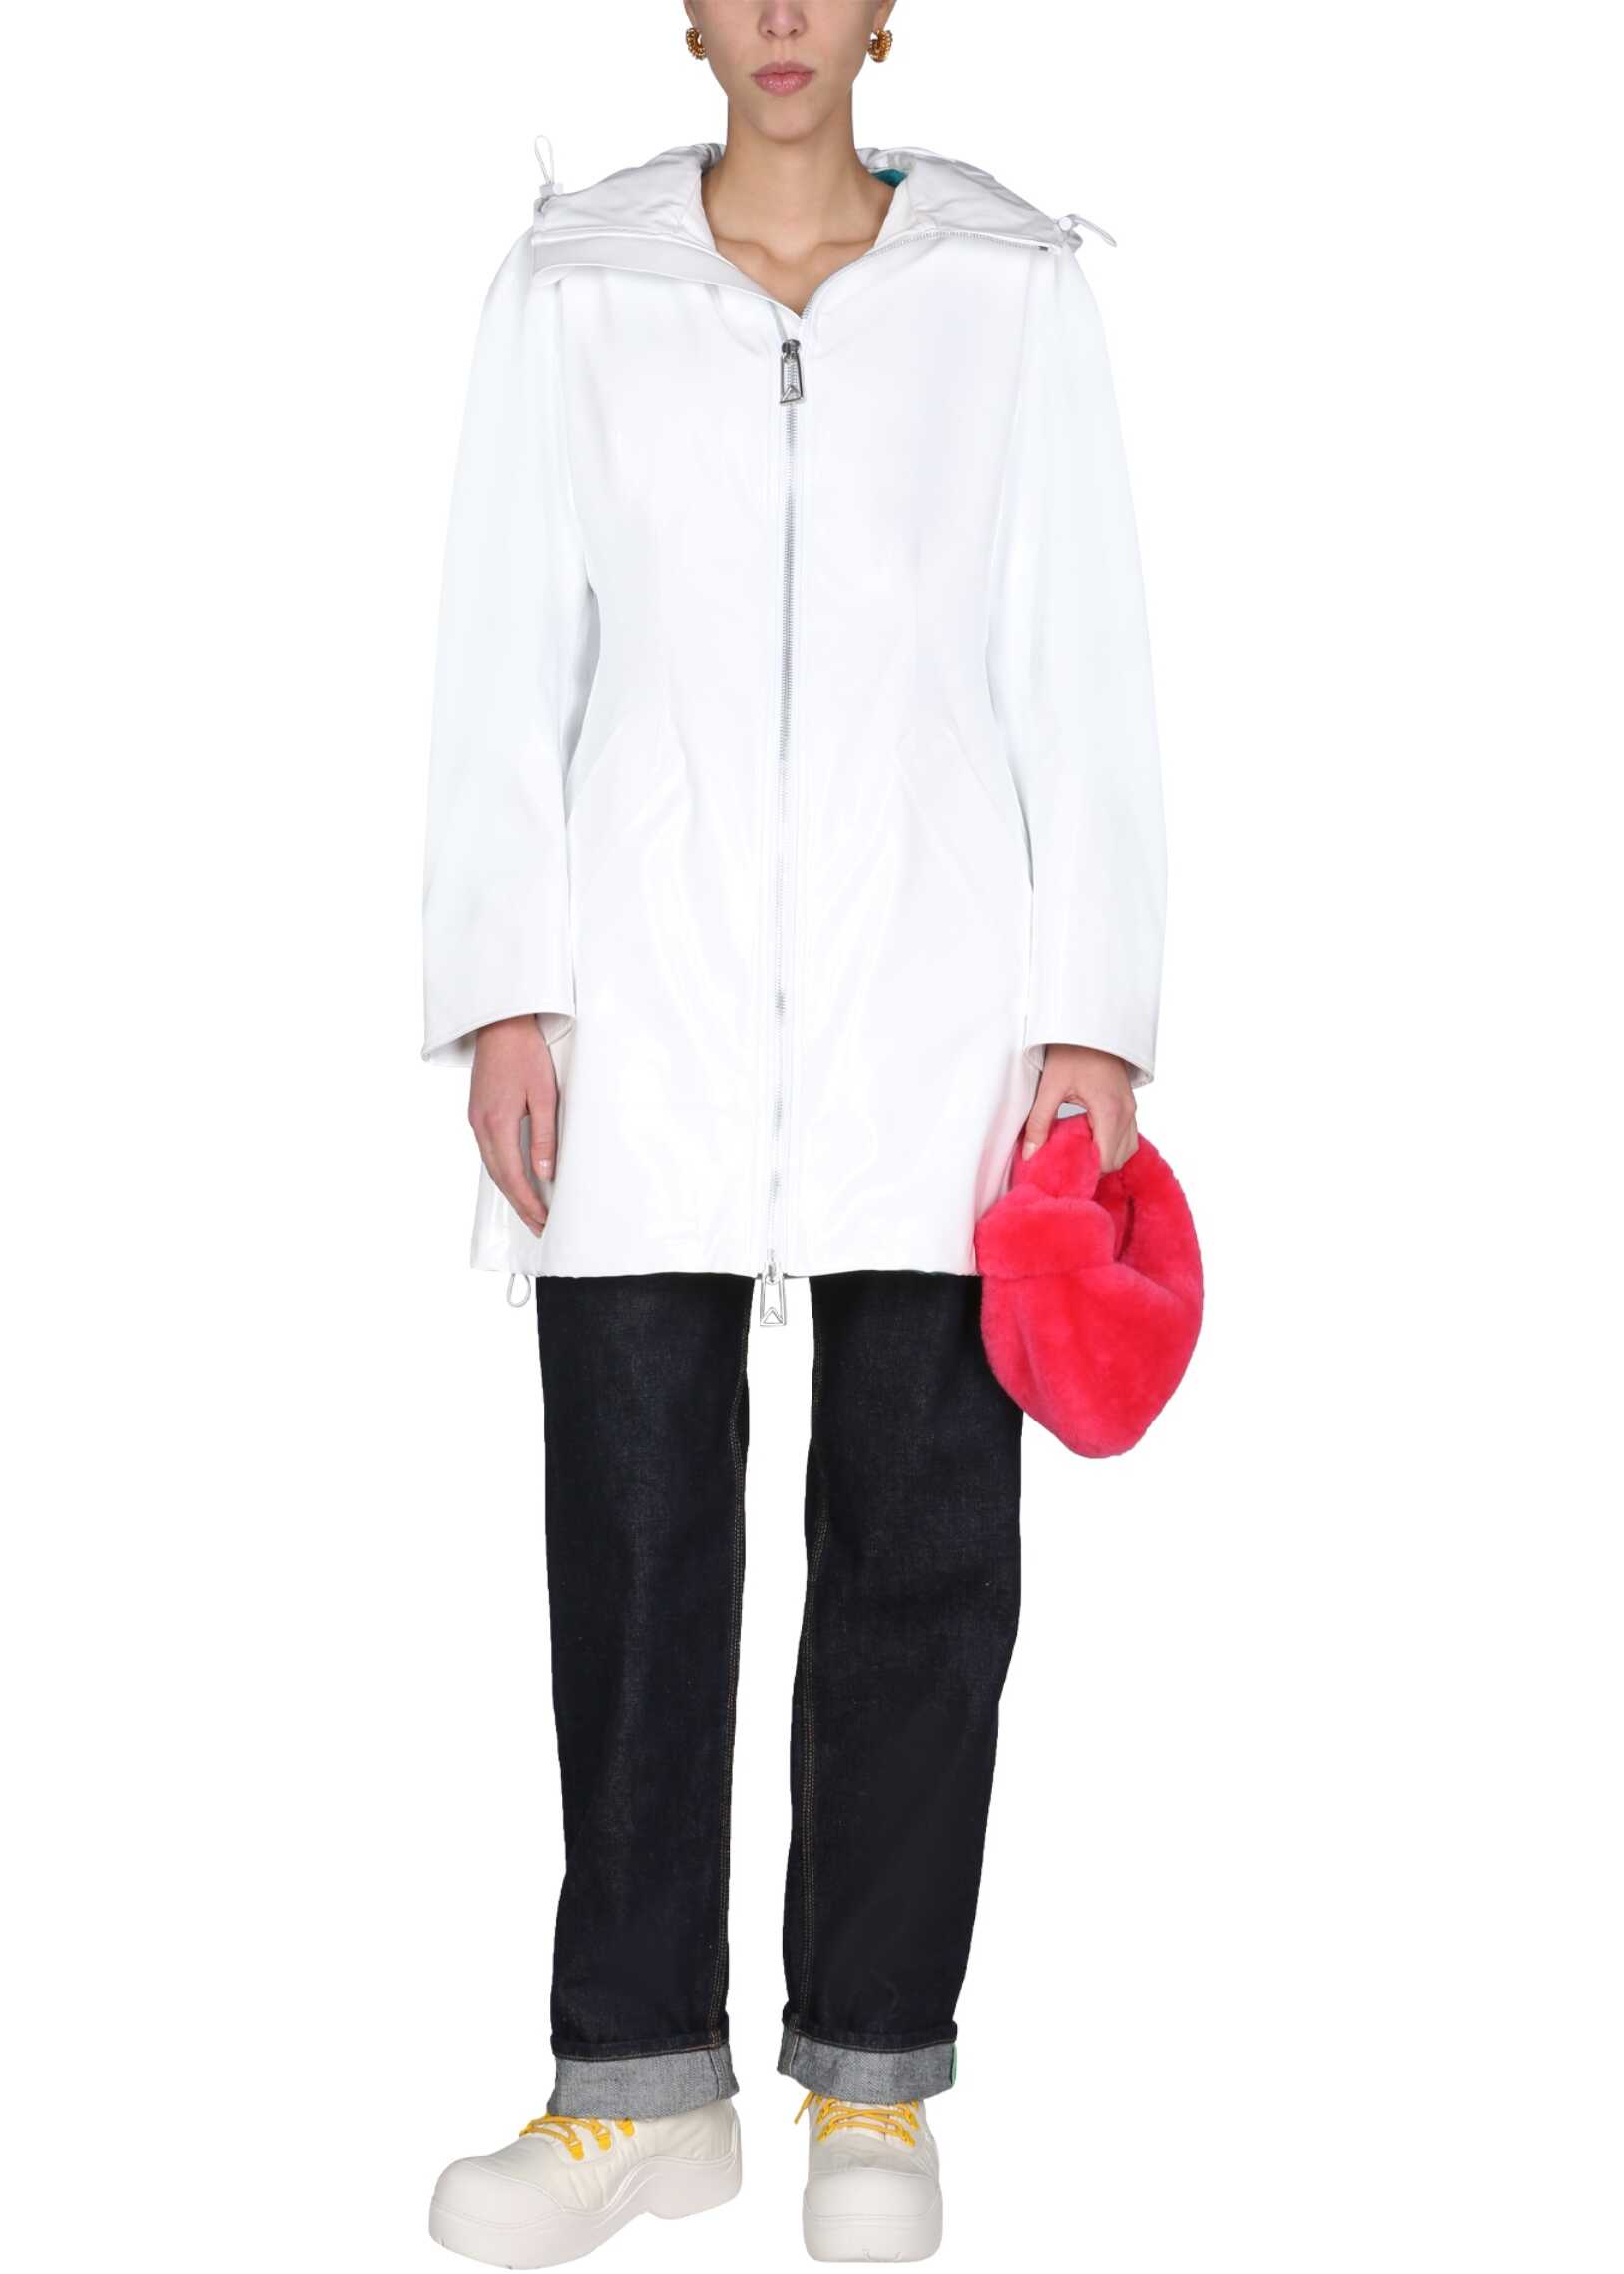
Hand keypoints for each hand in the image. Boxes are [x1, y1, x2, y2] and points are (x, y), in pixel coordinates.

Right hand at [469, 1014, 557, 1236]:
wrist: (501, 1025)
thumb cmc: (526, 1054)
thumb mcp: (544, 1094)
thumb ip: (544, 1135)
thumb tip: (545, 1172)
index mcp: (497, 1123)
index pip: (513, 1176)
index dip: (528, 1202)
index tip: (544, 1221)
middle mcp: (480, 1126)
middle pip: (499, 1177)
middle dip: (519, 1204)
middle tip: (539, 1226)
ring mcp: (475, 1120)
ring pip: (492, 1166)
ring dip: (510, 1190)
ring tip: (529, 1210)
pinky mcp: (477, 1113)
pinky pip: (488, 1152)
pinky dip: (502, 1171)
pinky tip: (514, 1179)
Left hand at [1022, 1044, 1138, 1172]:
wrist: (1089, 1027)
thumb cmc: (1072, 1052)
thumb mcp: (1050, 1087)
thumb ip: (1039, 1123)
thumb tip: (1030, 1155)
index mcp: (1110, 1110)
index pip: (1106, 1159)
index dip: (1086, 1169)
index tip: (1065, 1169)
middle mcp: (1127, 1113)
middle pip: (1117, 1159)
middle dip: (1094, 1165)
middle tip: (1068, 1160)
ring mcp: (1131, 1109)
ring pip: (1126, 1150)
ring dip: (1104, 1155)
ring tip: (1078, 1148)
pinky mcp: (1129, 1105)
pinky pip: (1127, 1136)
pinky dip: (1111, 1143)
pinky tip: (1089, 1136)